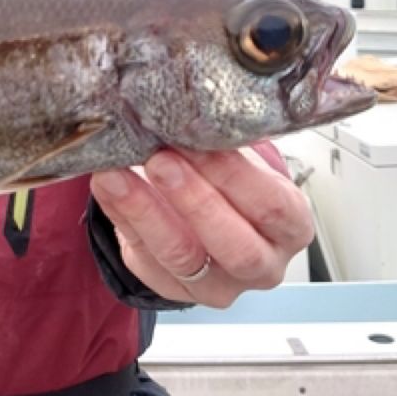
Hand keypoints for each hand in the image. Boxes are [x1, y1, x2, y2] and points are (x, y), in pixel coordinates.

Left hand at [89, 146, 313, 307]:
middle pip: (234, 244)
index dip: (235, 174)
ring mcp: (218, 284)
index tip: (199, 140)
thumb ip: (227, 141)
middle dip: (193, 199)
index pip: (272, 206)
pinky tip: (106, 186)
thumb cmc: (232, 180)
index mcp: (290, 226)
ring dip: (145, 211)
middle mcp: (262, 264)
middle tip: (159, 160)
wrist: (208, 213)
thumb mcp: (243, 159)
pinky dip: (120, 218)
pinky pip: (144, 258)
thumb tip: (196, 107)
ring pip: (182, 257)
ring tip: (117, 173)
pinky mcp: (173, 288)